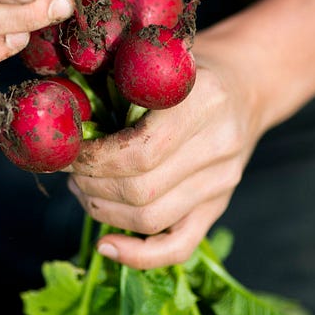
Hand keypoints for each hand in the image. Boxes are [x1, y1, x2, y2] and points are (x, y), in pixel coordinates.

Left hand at [67, 34, 265, 269]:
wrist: (250, 82)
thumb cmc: (194, 66)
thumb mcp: (161, 59)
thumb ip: (123, 80)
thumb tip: (64, 118)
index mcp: (204, 100)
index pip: (139, 150)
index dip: (93, 159)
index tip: (68, 151)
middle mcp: (219, 145)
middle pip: (141, 190)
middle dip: (91, 185)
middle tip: (70, 171)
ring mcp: (223, 181)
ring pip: (151, 218)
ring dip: (103, 211)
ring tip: (83, 189)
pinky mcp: (219, 205)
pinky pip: (178, 246)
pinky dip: (138, 255)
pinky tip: (106, 246)